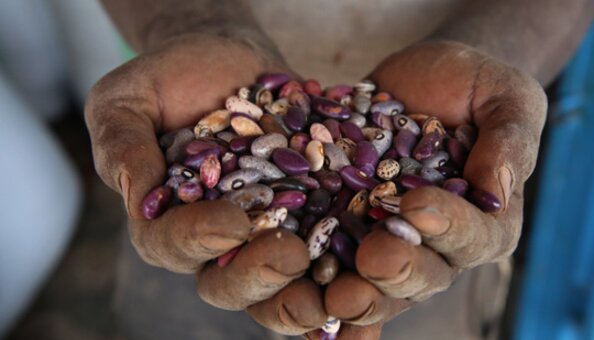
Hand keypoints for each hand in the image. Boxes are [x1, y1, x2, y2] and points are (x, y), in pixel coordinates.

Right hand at [85, 33, 326, 334]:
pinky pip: (328, 243)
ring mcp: (266, 230)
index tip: (233, 221)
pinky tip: (378, 257)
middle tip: (291, 255)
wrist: (230, 59)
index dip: (199, 238)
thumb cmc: (169, 76)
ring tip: (342, 284)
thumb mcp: (127, 101)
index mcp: (166, 219)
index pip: (172, 244)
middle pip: (229, 279)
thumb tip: (138, 201)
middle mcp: (216, 239)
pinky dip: (350, 256)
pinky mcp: (309, 212)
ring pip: (284, 278)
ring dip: (312, 286)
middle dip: (260, 275)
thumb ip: (122, 147)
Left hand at [317, 41, 547, 338]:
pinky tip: (297, 286)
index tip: (417, 205)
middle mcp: (439, 243)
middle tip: (372, 258)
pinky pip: (333, 256)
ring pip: (376, 282)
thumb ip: (507, 143)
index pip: (474, 237)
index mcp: (487, 221)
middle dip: (397, 270)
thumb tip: (495, 196)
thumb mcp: (506, 99)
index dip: (448, 227)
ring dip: (354, 292)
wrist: (425, 78)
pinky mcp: (349, 225)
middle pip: (423, 275)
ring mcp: (391, 238)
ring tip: (331, 293)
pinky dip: (317, 275)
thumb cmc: (477, 85)